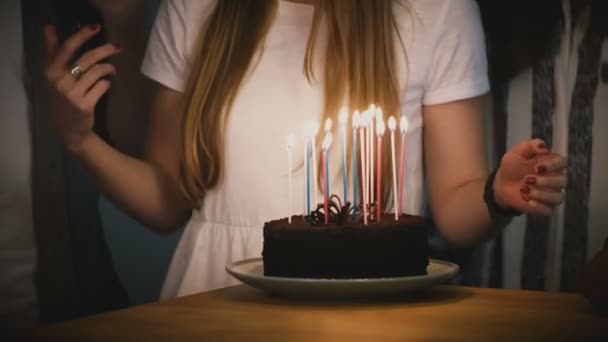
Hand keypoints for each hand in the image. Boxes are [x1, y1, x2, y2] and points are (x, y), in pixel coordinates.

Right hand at [44, 24, 121, 152]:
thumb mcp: (54, 77)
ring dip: (109, 68)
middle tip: (118, 47)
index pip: (66, 48)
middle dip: (105, 50)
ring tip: (112, 70)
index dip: (81, 35)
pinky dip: (107, 83)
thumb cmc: (63, 99)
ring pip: (97, 72)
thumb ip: (53, 53)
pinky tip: (106, 85)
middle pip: (86, 58)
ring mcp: (71, 94)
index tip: (96, 27)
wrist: (69, 130)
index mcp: (50, 72)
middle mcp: (59, 82)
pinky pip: (102, 86)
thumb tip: (49, 27)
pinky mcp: (84, 105)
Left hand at [493, 139, 566, 215]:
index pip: (563, 163)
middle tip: (527, 180)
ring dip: (542, 194)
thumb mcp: (516, 153)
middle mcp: (555, 179)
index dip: (553, 165)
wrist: (501, 184)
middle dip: (545, 181)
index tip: (538, 167)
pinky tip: (528, 201)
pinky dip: (539, 207)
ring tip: (525, 190)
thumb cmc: (512, 167)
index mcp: (551, 164)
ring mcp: (551, 194)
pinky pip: (549, 210)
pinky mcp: (544, 207)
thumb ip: (529, 146)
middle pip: (563, 181)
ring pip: (558, 197)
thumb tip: (543, 146)